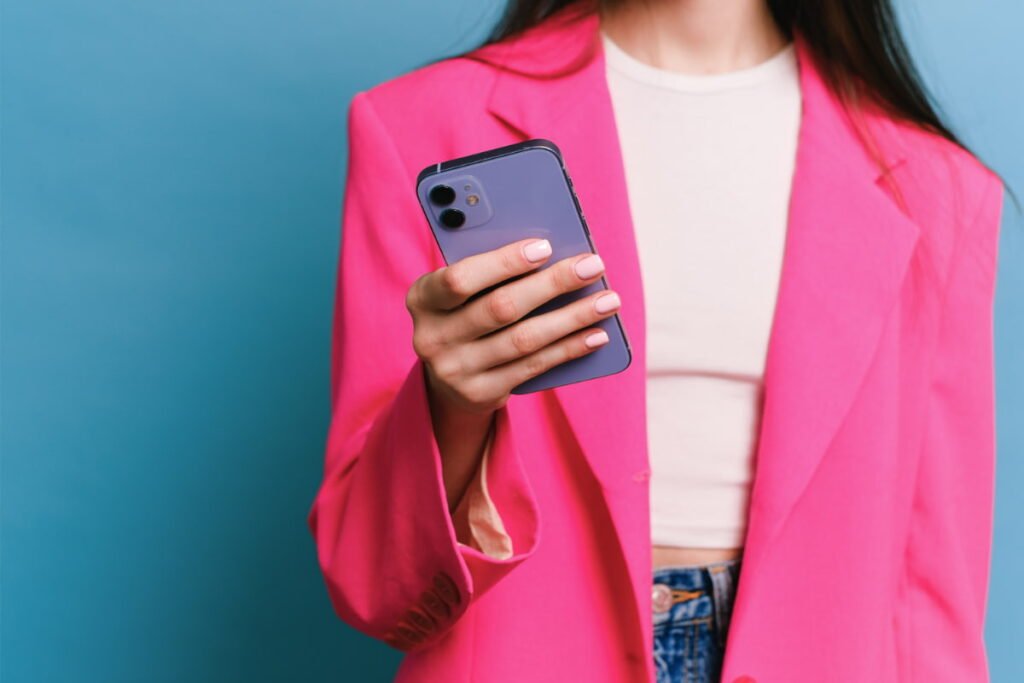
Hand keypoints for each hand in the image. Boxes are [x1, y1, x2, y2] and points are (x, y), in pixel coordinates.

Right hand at [406, 237, 621, 415]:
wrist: (448, 378)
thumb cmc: (465, 313)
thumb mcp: (462, 292)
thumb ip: (489, 271)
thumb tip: (552, 252)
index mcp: (422, 298)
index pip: (460, 278)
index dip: (504, 262)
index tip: (546, 246)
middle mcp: (432, 337)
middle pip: (501, 307)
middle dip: (553, 284)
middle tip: (593, 265)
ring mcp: (455, 370)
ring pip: (524, 339)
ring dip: (572, 317)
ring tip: (607, 300)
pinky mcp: (481, 393)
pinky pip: (534, 367)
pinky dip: (569, 348)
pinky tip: (597, 333)